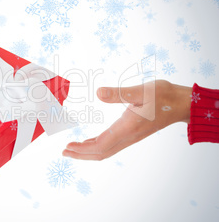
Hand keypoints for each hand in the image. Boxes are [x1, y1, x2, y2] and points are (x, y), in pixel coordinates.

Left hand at [63, 80, 191, 159]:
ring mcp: (130, 137)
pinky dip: (97, 146)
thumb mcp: (141, 90)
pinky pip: (111, 145)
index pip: (100, 144)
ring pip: (106, 151)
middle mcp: (128, 136)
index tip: (67, 147)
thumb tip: (98, 93)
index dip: (82, 149)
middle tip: (64, 151)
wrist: (182, 104)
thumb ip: (119, 93)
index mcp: (128, 128)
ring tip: (73, 149)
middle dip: (81, 154)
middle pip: (100, 152)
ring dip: (88, 152)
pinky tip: (90, 142)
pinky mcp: (132, 133)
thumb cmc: (163, 95)